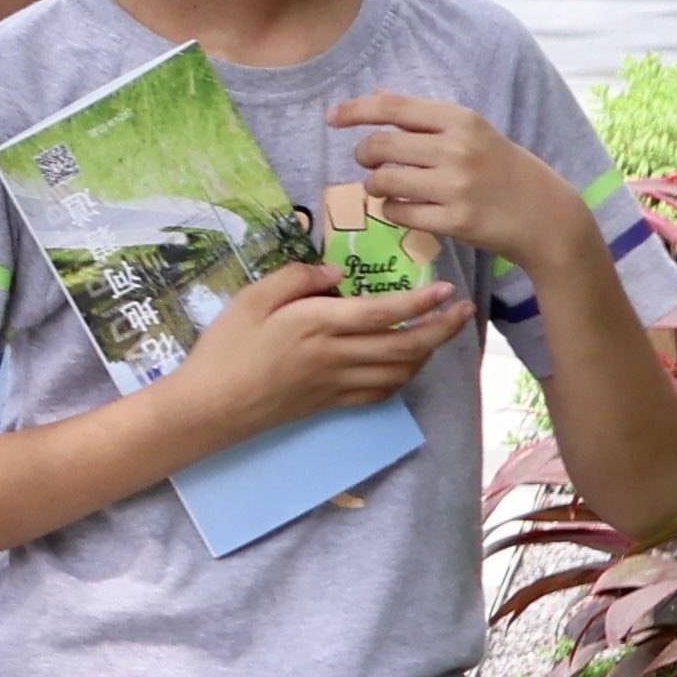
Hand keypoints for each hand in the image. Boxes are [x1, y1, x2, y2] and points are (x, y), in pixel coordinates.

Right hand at [168, 261, 467, 448]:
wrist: (213, 404)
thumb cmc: (226, 346)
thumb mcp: (250, 297)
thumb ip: (295, 278)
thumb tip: (334, 272)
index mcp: (317, 324)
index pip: (383, 312)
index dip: (420, 301)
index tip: (445, 288)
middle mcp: (337, 356)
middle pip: (405, 346)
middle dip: (441, 329)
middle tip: (462, 311)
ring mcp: (339, 384)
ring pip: (401, 371)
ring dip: (427, 353)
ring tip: (437, 332)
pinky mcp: (334, 403)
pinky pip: (382, 393)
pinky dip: (403, 378)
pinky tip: (405, 365)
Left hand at [336, 91, 595, 270]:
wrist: (548, 216)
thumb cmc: (505, 170)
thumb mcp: (475, 132)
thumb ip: (428, 118)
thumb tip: (377, 95)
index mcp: (461, 120)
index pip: (392, 107)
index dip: (355, 110)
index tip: (332, 118)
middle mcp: (457, 149)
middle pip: (379, 146)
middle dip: (363, 156)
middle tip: (369, 164)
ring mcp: (456, 186)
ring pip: (383, 182)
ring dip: (375, 187)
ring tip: (388, 188)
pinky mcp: (456, 221)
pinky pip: (399, 213)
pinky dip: (393, 211)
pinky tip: (406, 209)